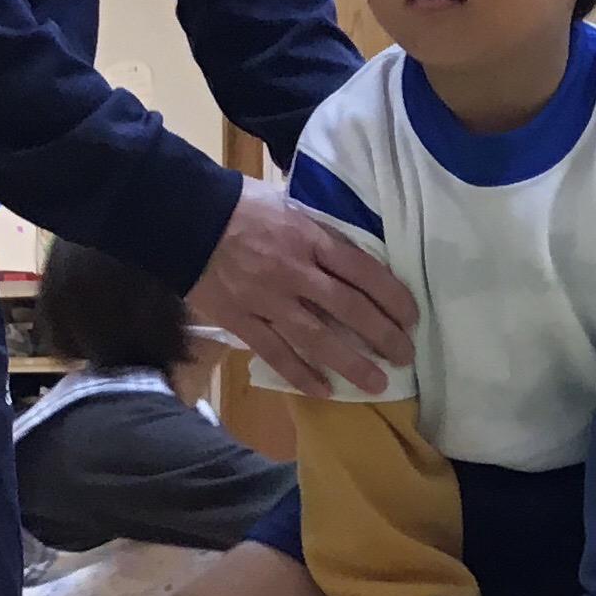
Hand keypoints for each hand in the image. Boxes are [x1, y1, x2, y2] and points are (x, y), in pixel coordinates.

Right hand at [188, 180, 415, 393]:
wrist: (184, 217)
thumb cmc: (240, 204)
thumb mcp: (289, 203)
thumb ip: (318, 228)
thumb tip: (351, 244)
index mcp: (310, 237)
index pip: (363, 271)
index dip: (392, 297)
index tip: (411, 317)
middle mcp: (294, 271)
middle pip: (348, 308)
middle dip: (382, 335)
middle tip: (404, 356)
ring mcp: (267, 299)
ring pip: (317, 337)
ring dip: (350, 363)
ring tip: (376, 384)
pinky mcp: (241, 319)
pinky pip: (275, 352)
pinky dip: (300, 374)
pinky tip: (323, 392)